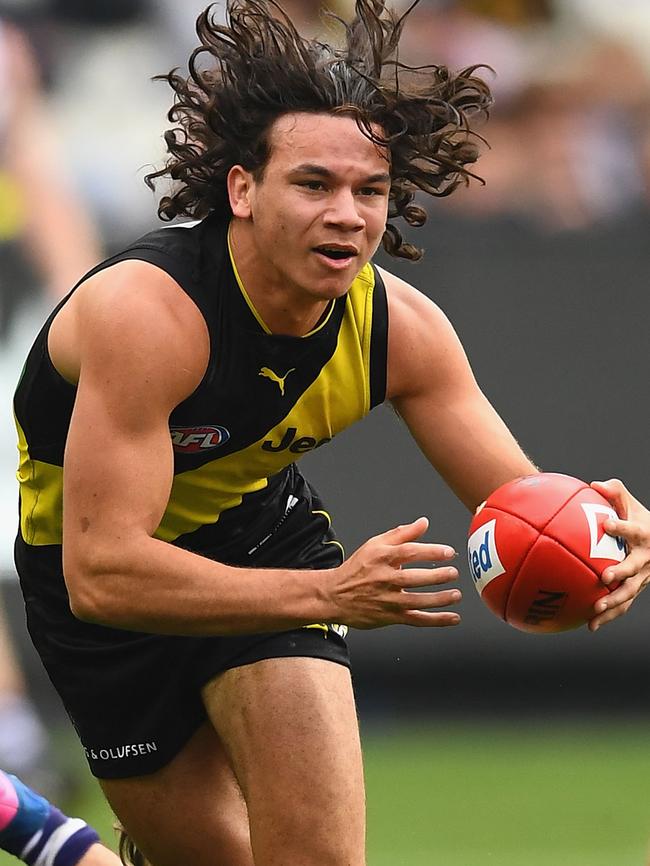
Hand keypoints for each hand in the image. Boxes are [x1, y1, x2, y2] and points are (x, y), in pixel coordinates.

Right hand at [329, 517, 460, 628]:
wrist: (334, 595)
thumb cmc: (357, 568)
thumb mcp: (374, 544)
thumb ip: (401, 534)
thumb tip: (423, 523)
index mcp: (382, 558)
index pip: (410, 552)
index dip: (431, 552)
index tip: (448, 552)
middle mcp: (384, 579)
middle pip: (415, 578)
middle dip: (438, 576)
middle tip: (453, 573)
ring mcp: (388, 600)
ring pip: (418, 601)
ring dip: (440, 599)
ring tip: (456, 594)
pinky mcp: (390, 617)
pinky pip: (417, 619)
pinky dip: (436, 620)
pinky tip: (452, 617)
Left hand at [589, 479, 649, 630]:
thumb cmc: (638, 518)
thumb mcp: (630, 503)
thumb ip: (614, 492)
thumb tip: (594, 484)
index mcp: (645, 534)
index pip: (634, 529)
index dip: (623, 526)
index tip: (608, 523)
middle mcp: (646, 558)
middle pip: (635, 567)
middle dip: (621, 572)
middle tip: (604, 577)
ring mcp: (643, 577)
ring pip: (630, 592)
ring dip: (614, 602)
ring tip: (595, 609)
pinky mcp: (636, 589)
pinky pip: (623, 605)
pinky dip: (608, 616)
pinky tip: (589, 626)